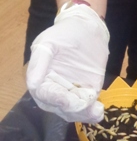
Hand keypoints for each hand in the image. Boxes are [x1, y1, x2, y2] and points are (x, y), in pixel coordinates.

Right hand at [26, 3, 109, 122]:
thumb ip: (39, 62)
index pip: (44, 94)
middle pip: (59, 107)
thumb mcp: (48, 42)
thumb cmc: (64, 33)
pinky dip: (92, 113)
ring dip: (84, 114)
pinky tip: (98, 112)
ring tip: (96, 111)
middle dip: (72, 108)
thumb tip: (34, 85)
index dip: (54, 98)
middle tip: (85, 105)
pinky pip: (88, 107)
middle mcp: (54, 89)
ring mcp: (71, 92)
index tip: (65, 100)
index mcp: (40, 79)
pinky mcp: (87, 92)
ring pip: (73, 111)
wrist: (88, 27)